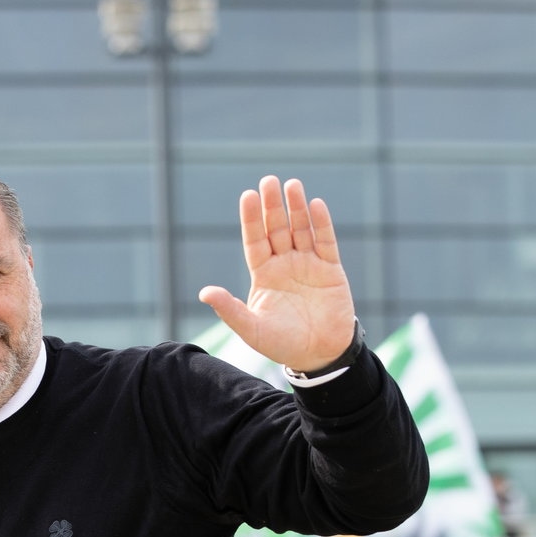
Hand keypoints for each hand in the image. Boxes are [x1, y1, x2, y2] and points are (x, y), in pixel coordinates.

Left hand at [199, 176, 356, 372]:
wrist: (320, 356)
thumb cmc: (282, 344)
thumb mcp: (251, 329)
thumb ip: (230, 310)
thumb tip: (204, 293)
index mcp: (264, 274)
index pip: (255, 240)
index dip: (251, 219)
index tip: (247, 196)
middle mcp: (285, 264)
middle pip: (277, 228)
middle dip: (272, 206)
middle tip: (268, 181)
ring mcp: (309, 264)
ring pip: (301, 229)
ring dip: (297, 208)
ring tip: (292, 185)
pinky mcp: (331, 270)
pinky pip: (326, 242)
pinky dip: (321, 224)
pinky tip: (316, 205)